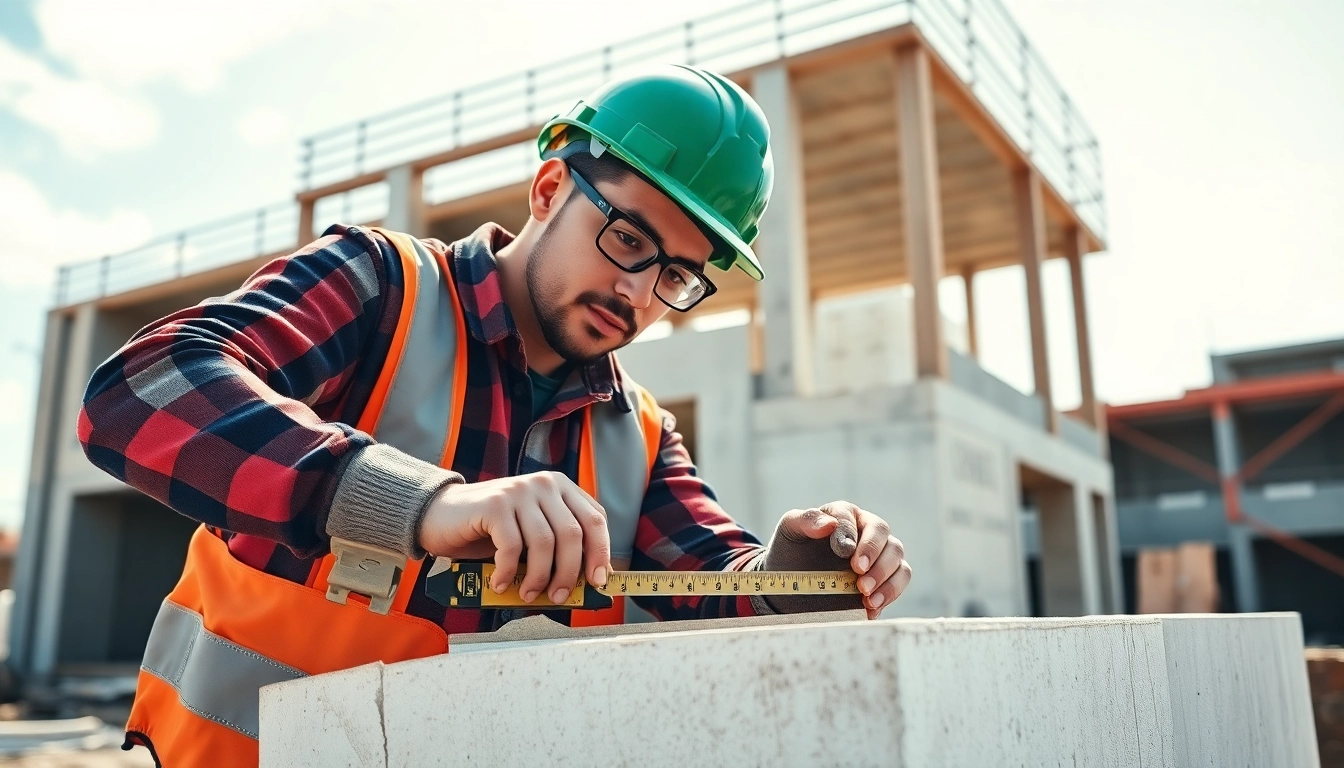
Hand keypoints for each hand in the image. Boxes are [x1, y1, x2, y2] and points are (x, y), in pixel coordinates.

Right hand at [417, 472, 610, 604]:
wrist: (440, 514)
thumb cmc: (490, 531)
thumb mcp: (531, 534)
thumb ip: (557, 546)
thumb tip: (585, 581)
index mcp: (560, 488)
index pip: (595, 519)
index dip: (601, 552)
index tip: (597, 581)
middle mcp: (544, 484)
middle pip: (573, 534)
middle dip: (570, 572)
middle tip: (560, 596)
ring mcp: (519, 491)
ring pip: (545, 543)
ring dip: (539, 577)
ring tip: (529, 593)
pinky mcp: (495, 504)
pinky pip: (512, 547)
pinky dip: (508, 572)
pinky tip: (501, 583)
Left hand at [766, 502, 911, 619]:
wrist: (792, 587)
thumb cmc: (790, 552)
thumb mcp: (789, 530)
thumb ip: (805, 520)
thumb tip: (829, 524)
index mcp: (844, 515)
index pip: (854, 518)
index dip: (851, 534)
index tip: (843, 553)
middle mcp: (866, 532)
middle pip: (884, 537)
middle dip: (874, 559)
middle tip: (859, 580)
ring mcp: (877, 557)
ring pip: (897, 560)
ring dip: (886, 579)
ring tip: (866, 596)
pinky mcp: (883, 581)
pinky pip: (898, 582)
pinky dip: (889, 594)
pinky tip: (870, 606)